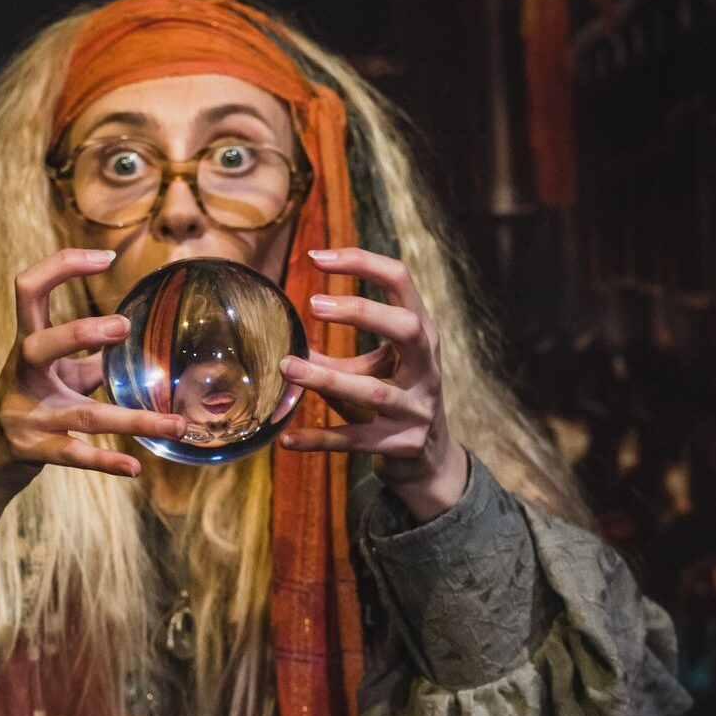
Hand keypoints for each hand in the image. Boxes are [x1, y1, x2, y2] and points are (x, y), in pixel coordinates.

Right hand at [0, 248, 185, 616]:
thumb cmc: (27, 407)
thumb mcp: (53, 377)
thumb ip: (88, 360)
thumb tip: (132, 342)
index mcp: (26, 345)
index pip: (29, 290)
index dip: (61, 267)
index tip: (104, 258)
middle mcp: (21, 376)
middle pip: (39, 345)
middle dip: (78, 334)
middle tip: (123, 327)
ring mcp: (25, 416)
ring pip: (84, 415)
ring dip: (136, 421)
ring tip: (178, 425)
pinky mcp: (32, 452)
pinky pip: (75, 456)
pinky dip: (107, 462)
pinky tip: (135, 468)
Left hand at [278, 247, 467, 519]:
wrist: (429, 458)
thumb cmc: (395, 399)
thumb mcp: (375, 370)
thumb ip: (338, 355)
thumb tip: (286, 338)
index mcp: (422, 336)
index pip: (401, 282)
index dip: (362, 264)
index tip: (318, 258)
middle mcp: (427, 368)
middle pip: (407, 328)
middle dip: (362, 313)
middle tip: (313, 306)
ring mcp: (417, 409)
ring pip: (373, 392)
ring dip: (325, 378)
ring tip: (287, 367)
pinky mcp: (401, 445)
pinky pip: (354, 441)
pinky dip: (319, 439)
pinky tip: (287, 439)